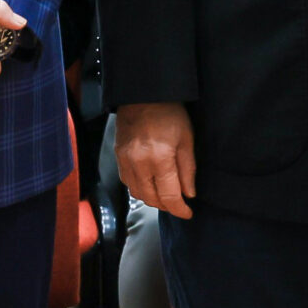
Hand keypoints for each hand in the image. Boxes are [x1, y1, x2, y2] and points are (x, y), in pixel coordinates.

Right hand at [116, 101, 197, 219]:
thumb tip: (189, 194)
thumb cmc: (169, 113)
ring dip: (153, 199)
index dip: (180, 209)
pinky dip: (140, 188)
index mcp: (159, 158)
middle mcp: (139, 163)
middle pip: (152, 199)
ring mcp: (125, 161)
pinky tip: (150, 184)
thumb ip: (188, 169)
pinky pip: (128, 183)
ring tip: (166, 196)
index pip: (169, 196)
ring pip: (138, 194)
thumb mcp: (187, 139)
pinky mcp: (118, 157)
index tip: (188, 213)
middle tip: (179, 204)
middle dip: (167, 206)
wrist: (142, 94)